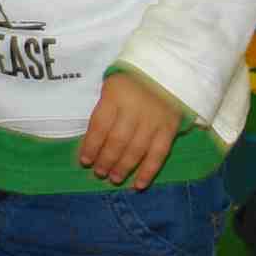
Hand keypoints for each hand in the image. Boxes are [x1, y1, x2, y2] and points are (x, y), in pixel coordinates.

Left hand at [78, 67, 181, 190]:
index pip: (100, 125)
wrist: (168, 69)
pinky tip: (138, 185)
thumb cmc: (132, 81)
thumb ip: (105, 111)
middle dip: (106, 160)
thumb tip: (93, 142)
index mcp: (115, 96)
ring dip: (123, 168)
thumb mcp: (112, 87)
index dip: (91, 146)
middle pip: (117, 141)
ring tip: (114, 178)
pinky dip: (148, 172)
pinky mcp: (170, 129)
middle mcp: (134, 109)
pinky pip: (159, 154)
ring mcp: (153, 120)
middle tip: (99, 173)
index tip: (85, 161)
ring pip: (136, 150)